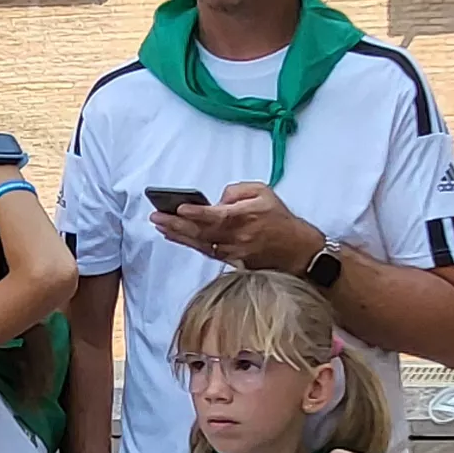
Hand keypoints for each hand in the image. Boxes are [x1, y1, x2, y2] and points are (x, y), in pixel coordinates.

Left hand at [150, 182, 323, 274]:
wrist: (297, 250)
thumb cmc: (280, 218)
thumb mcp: (263, 192)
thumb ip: (237, 191)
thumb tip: (216, 200)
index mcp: (244, 217)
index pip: (215, 215)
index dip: (195, 213)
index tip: (179, 208)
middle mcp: (236, 236)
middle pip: (201, 231)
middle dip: (176, 224)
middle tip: (156, 216)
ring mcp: (233, 252)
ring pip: (200, 243)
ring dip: (178, 235)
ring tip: (160, 226)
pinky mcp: (232, 261)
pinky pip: (207, 252)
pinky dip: (190, 244)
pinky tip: (176, 237)